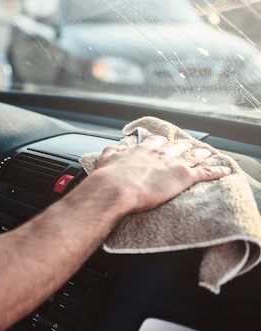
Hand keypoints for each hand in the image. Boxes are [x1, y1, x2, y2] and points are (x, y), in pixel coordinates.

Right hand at [93, 135, 230, 212]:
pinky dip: (216, 171)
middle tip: (187, 145)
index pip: (154, 141)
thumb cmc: (109, 178)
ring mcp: (173, 163)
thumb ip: (112, 151)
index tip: (162, 142)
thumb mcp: (106, 160)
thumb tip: (116, 147)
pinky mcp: (183, 176)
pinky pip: (205, 172)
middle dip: (182, 145)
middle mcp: (159, 153)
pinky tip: (224, 170)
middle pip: (175, 146)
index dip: (160, 142)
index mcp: (142, 150)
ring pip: (192, 155)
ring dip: (200, 153)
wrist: (116, 188)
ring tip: (206, 153)